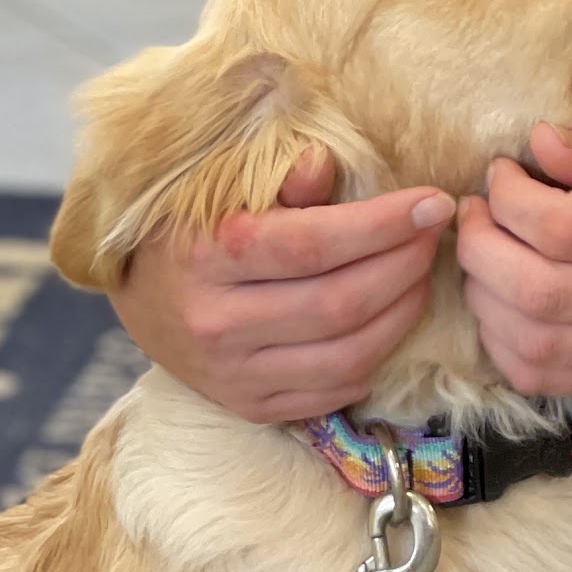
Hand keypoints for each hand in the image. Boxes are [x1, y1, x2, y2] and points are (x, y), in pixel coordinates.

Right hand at [108, 146, 455, 422]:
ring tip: (421, 276)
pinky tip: (389, 321)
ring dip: (402, 314)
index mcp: (205, 257)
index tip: (432, 202)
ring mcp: (233, 375)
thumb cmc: (189, 230)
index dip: (383, 225)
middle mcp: (216, 323)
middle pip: (339, 304)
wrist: (138, 300)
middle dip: (404, 266)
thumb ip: (274, 180)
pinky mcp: (250, 407)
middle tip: (433, 235)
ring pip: (346, 356)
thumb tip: (325, 164)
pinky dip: (375, 358)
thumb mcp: (217, 191)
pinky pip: (333, 392)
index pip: (312, 245)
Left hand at [455, 120, 571, 394]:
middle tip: (474, 214)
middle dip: (480, 248)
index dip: (509, 199)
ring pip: (532, 343)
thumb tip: (535, 142)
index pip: (564, 228)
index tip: (501, 173)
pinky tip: (500, 303)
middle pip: (538, 292)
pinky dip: (501, 344)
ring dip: (482, 297)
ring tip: (484, 255)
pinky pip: (541, 378)